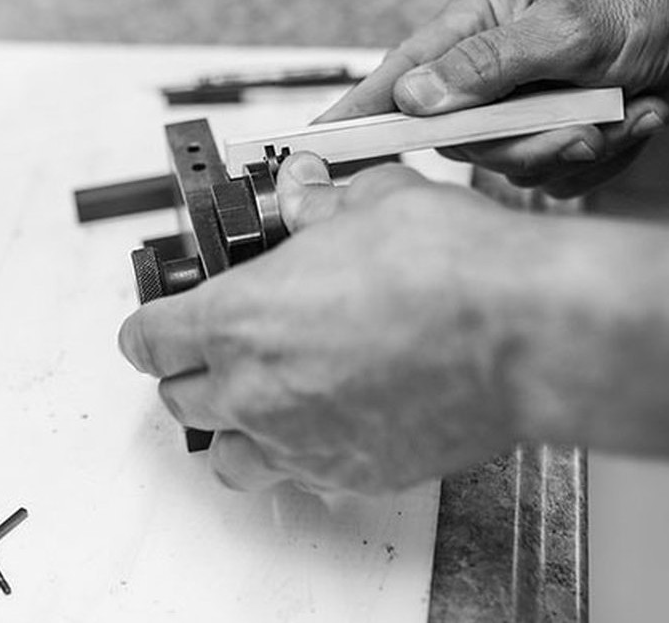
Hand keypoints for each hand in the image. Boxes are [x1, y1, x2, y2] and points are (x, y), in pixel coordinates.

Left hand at [117, 152, 552, 494]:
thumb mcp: (369, 202)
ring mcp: (301, 443)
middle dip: (191, 370)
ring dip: (233, 428)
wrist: (520, 332)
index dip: (151, 325)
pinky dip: (300, 454)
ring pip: (229, 458)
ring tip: (262, 399)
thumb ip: (317, 206)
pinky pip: (299, 475)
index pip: (149, 338)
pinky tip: (329, 420)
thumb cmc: (448, 269)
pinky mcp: (352, 475)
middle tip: (221, 348)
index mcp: (239, 319)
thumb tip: (302, 194)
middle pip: (179, 399)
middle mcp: (256, 391)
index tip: (161, 322)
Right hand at [320, 0, 668, 195]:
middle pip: (458, 138)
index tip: (313, 149)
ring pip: (508, 166)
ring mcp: (518, 108)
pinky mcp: (551, 139)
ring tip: (628, 113)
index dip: (355, 114)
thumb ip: (488, 64)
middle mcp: (485, 70)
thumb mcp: (570, 26)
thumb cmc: (644, 4)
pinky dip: (604, 158)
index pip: (397, 75)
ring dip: (575, 149)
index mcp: (472, 22)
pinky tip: (638, 117)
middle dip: (524, 143)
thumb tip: (413, 98)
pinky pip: (554, 179)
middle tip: (581, 130)